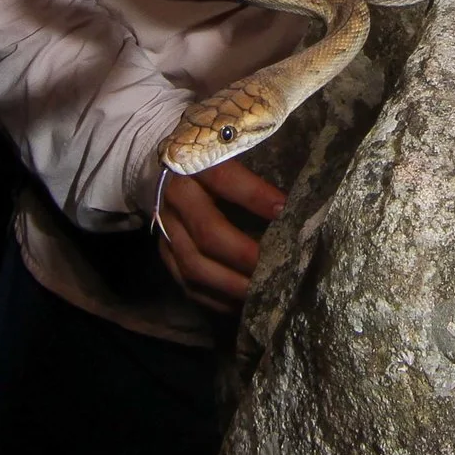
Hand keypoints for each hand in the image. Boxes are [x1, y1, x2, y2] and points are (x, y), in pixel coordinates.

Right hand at [154, 158, 286, 311]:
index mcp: (193, 165)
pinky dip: (216, 298)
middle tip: (277, 266)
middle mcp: (176, 199)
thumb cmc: (206, 160)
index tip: (285, 210)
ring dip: (231, 284)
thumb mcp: (225, 151)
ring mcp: (166, 230)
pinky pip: (186, 284)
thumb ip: (256, 163)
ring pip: (195, 265)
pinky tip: (241, 303)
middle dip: (245, 254)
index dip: (255, 195)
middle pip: (208, 233)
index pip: (224, 179)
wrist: (157, 172)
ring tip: (262, 292)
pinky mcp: (164, 254)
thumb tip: (298, 191)